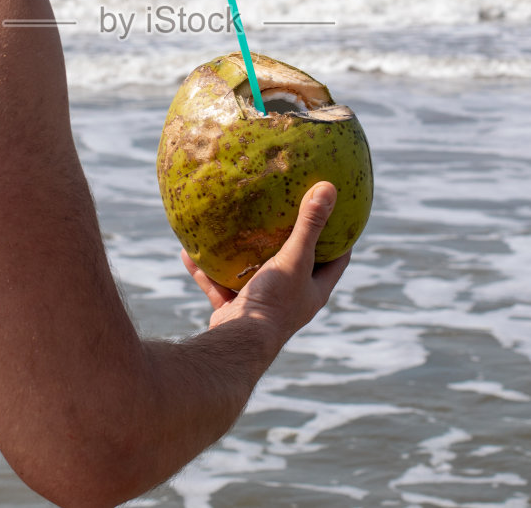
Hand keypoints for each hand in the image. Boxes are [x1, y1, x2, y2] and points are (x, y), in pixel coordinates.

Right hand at [181, 181, 350, 341]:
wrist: (239, 343)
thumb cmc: (274, 302)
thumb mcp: (294, 258)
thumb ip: (309, 225)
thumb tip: (328, 187)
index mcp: (314, 290)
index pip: (337, 260)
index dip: (341, 238)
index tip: (338, 213)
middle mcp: (291, 299)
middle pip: (297, 266)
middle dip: (290, 242)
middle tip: (284, 212)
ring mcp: (263, 305)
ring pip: (253, 275)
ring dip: (243, 256)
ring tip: (233, 229)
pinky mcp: (236, 311)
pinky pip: (220, 285)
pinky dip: (207, 271)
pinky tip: (189, 251)